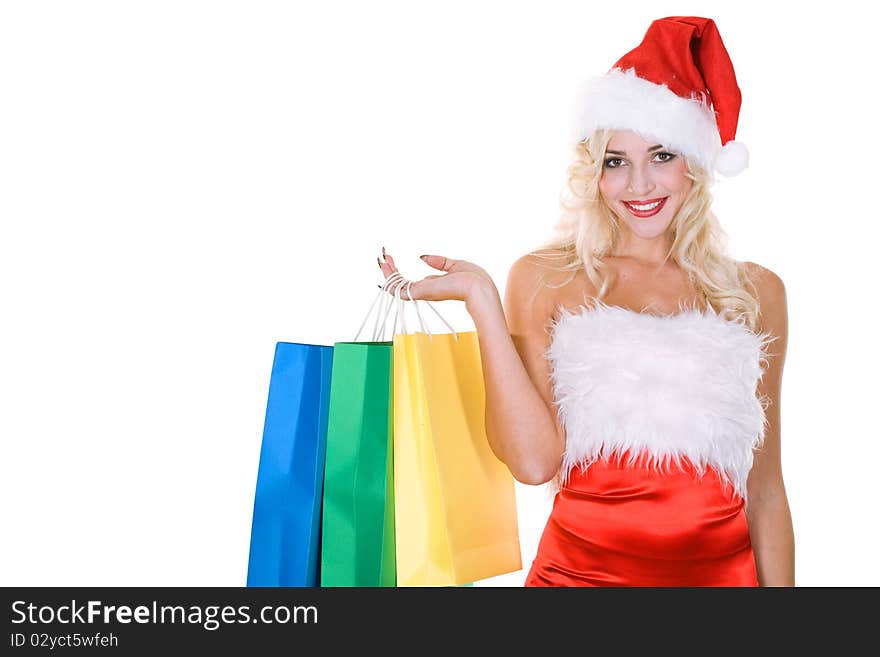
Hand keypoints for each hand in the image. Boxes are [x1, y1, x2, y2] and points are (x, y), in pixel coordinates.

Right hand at [377, 248, 496, 307]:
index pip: (410, 282)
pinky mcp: (419, 292)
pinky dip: (390, 276)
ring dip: (387, 272)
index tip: (392, 258)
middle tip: (383, 256)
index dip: (399, 271)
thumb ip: (438, 262)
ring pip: (396, 285)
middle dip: (390, 271)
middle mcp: (425, 291)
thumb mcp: (454, 265)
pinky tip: (385, 265)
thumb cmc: (473, 278)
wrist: (478, 287)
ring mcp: (421, 293)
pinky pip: (398, 288)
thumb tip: (422, 257)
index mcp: (432, 287)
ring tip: (382, 258)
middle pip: (400, 284)